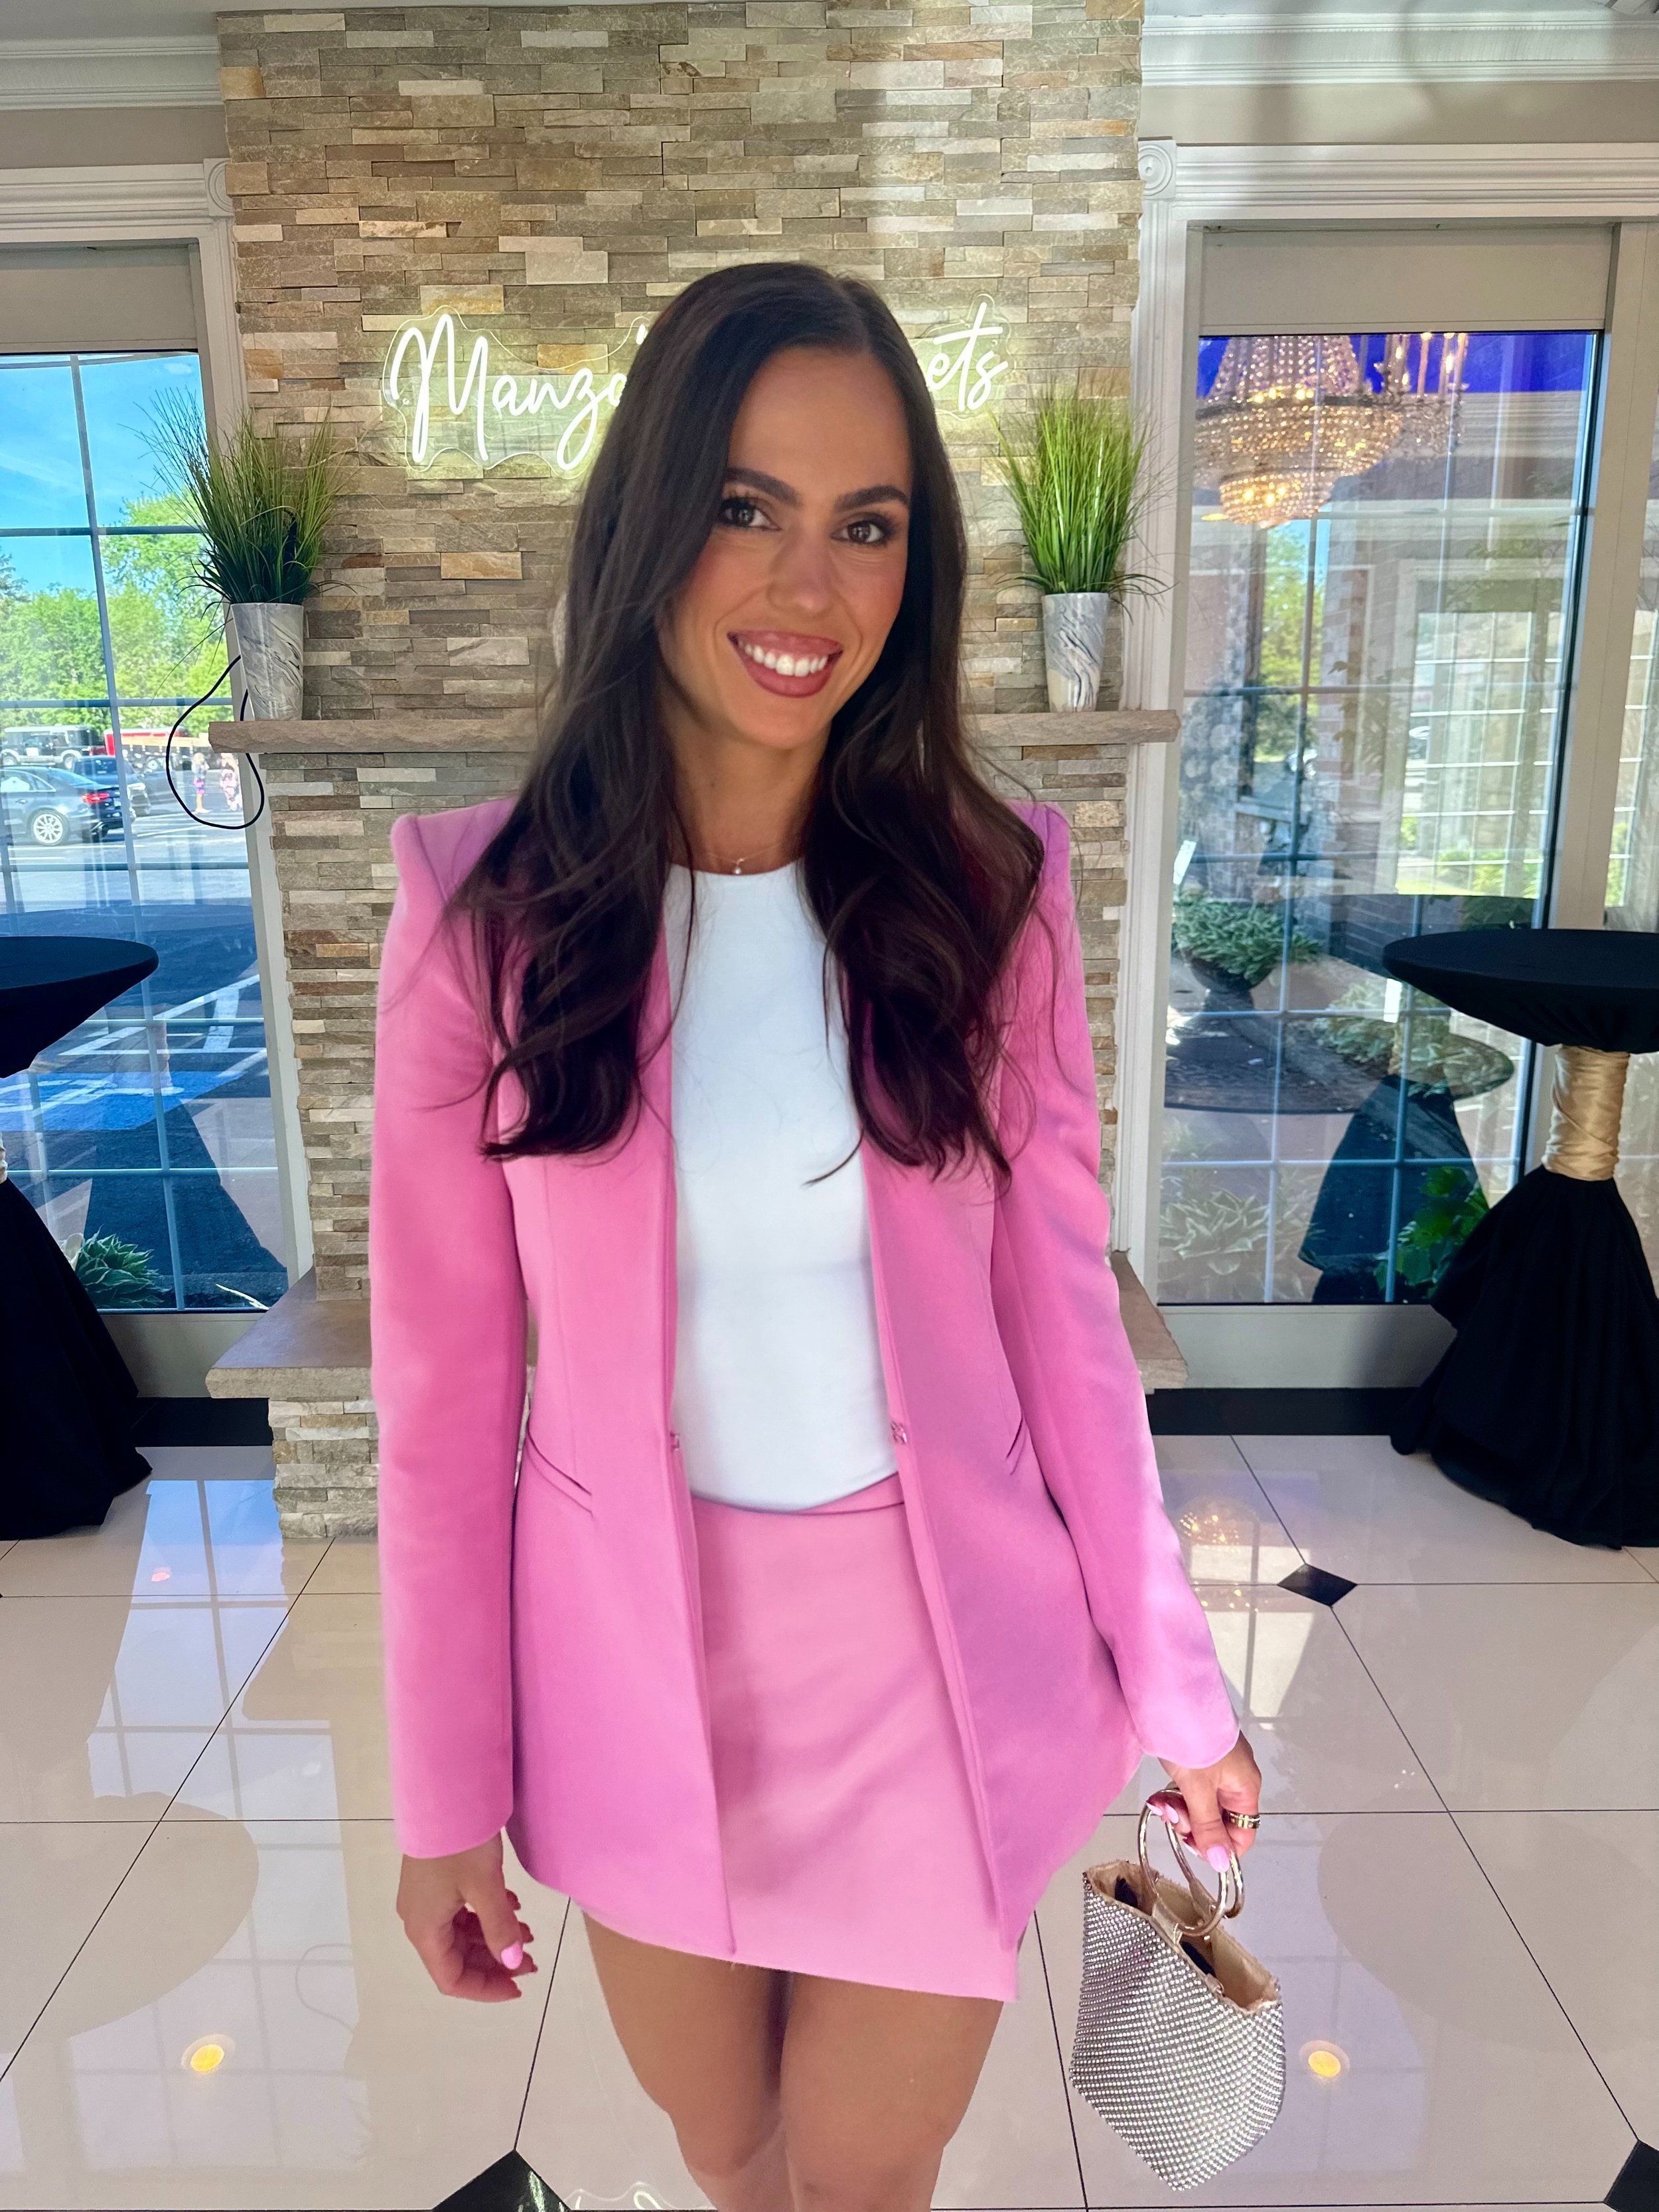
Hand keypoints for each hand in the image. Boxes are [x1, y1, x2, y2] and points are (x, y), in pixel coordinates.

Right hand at [397, 1831, 537, 2001]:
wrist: (443, 1792)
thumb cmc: (461, 1843)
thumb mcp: (486, 1886)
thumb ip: (500, 1928)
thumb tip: (513, 1964)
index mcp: (425, 1929)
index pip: (451, 1979)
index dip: (485, 1988)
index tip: (518, 1985)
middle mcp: (420, 1919)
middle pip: (456, 1958)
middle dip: (494, 1963)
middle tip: (531, 1959)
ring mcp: (425, 1898)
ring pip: (460, 1934)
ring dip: (492, 1938)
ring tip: (528, 1932)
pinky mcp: (434, 1879)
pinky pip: (459, 1911)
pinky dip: (485, 1915)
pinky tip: (512, 1905)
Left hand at [1153, 1733, 1262, 1872]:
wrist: (1172, 1695)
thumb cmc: (1192, 1741)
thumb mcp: (1198, 1788)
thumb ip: (1209, 1827)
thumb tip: (1224, 1865)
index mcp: (1245, 1788)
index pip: (1242, 1834)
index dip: (1218, 1846)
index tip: (1191, 1842)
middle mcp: (1234, 1780)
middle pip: (1218, 1821)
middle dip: (1191, 1824)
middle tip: (1169, 1814)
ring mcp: (1215, 1769)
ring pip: (1200, 1806)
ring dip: (1178, 1810)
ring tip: (1158, 1802)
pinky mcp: (1196, 1760)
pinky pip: (1189, 1790)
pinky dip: (1174, 1795)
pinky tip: (1158, 1795)